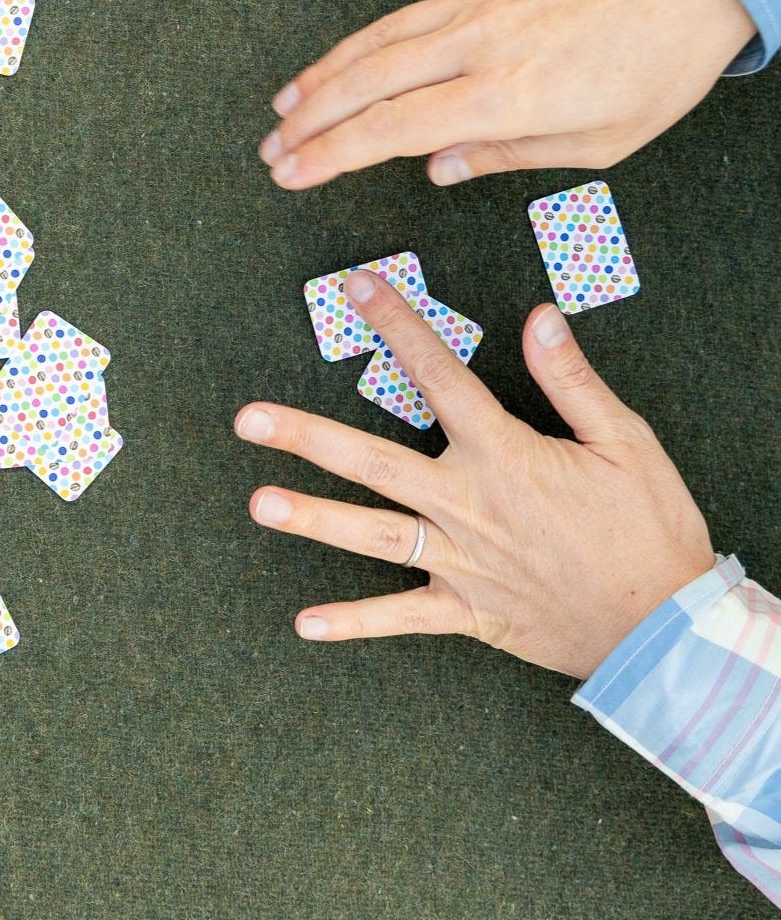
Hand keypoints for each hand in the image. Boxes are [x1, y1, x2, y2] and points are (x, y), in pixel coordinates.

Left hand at [235, 268, 713, 677]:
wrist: (672, 633)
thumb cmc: (652, 531)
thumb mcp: (626, 443)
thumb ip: (572, 381)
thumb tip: (540, 316)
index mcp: (504, 455)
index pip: (439, 376)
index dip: (398, 326)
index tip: (358, 286)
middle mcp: (469, 506)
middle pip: (374, 462)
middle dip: (307, 437)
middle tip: (248, 419)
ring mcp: (463, 562)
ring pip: (373, 535)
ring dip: (313, 520)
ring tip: (258, 504)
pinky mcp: (468, 612)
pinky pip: (402, 618)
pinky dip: (354, 623)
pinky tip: (304, 623)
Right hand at [259, 0, 754, 189]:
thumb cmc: (661, 65)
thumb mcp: (601, 142)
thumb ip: (509, 155)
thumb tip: (437, 167)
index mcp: (509, 94)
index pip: (392, 129)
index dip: (331, 154)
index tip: (291, 173)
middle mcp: (482, 43)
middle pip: (367, 81)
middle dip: (308, 118)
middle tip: (271, 147)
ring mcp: (481, 0)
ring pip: (379, 38)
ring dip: (323, 73)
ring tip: (286, 103)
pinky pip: (414, 11)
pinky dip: (369, 39)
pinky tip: (351, 59)